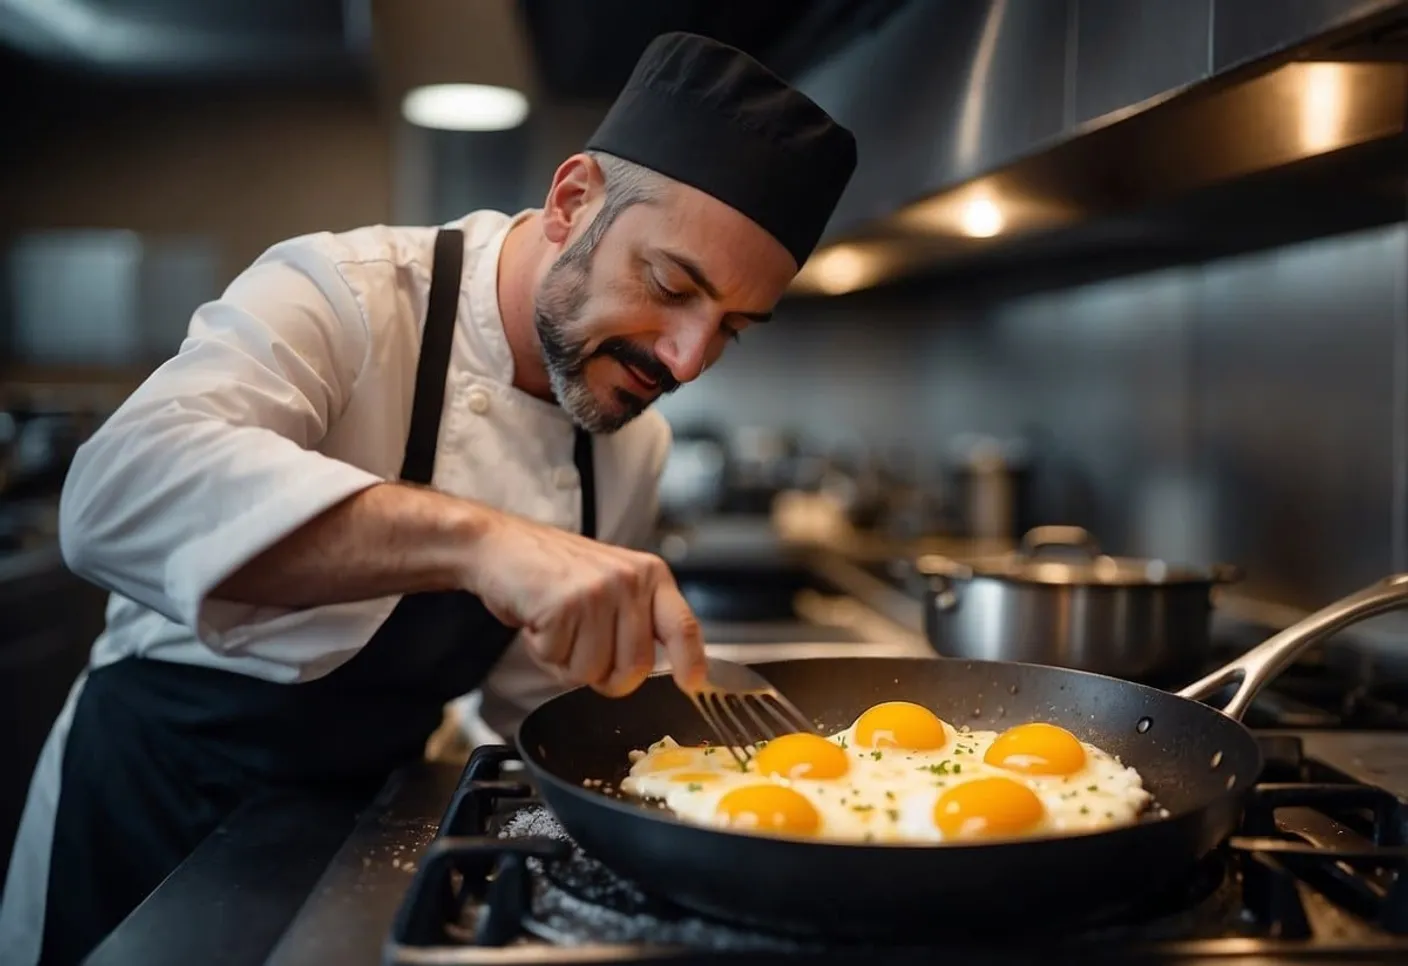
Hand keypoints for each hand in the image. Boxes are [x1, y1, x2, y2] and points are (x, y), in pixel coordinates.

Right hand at [463, 510, 706, 696]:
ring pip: (594, 671)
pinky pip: (560, 661)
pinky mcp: (565, 605)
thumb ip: (636, 619)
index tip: (692, 684)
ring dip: (567, 661)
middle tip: (581, 649)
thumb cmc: (554, 572)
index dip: (690, 660)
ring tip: (557, 625)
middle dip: (605, 676)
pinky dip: (543, 651)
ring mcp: (598, 592)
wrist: (501, 545)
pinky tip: (540, 621)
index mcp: (649, 576)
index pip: (682, 625)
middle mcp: (629, 581)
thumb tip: (653, 669)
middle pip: (635, 668)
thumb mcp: (610, 584)